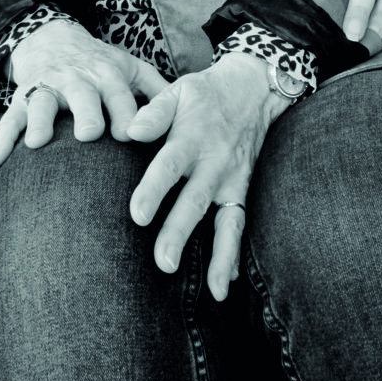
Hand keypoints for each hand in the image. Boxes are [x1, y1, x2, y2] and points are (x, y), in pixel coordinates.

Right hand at [0, 19, 167, 167]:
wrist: (54, 39)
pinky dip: (0, 140)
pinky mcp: (22, 98)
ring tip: (37, 143)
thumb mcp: (132, 67)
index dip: (126, 115)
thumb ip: (159, 90)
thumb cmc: (101, 64)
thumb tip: (193, 115)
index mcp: (108, 76)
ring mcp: (47, 89)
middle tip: (90, 135)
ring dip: (39, 120)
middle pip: (82, 96)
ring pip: (41, 103)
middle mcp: (77, 81)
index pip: (121, 97)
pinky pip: (8, 119)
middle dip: (86, 113)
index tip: (130, 137)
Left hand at [126, 53, 285, 300]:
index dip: (154, 189)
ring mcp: (231, 180)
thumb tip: (129, 131)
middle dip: (180, 232)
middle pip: (195, 200)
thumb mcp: (179, 91)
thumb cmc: (203, 94)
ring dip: (218, 255)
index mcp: (192, 137)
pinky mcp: (242, 190)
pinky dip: (233, 254)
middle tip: (164, 263)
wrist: (252, 89)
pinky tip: (224, 285)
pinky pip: (239, 224)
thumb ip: (155, 112)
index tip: (137, 214)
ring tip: (212, 291)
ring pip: (224, 220)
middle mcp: (214, 162)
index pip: (170, 165)